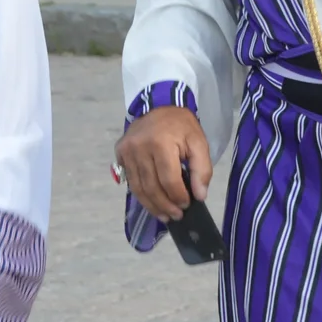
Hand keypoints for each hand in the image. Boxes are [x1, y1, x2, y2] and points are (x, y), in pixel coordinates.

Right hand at [115, 106, 210, 222]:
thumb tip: (199, 196)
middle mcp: (139, 147)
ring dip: (152, 205)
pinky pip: (131, 181)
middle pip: (151, 186)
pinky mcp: (120, 153)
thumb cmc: (181, 126)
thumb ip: (202, 170)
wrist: (159, 105)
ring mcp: (126, 151)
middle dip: (165, 206)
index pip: (169, 179)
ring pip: (138, 187)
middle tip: (176, 216)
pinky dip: (141, 196)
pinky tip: (153, 204)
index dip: (178, 196)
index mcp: (161, 142)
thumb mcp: (199, 143)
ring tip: (164, 216)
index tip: (187, 205)